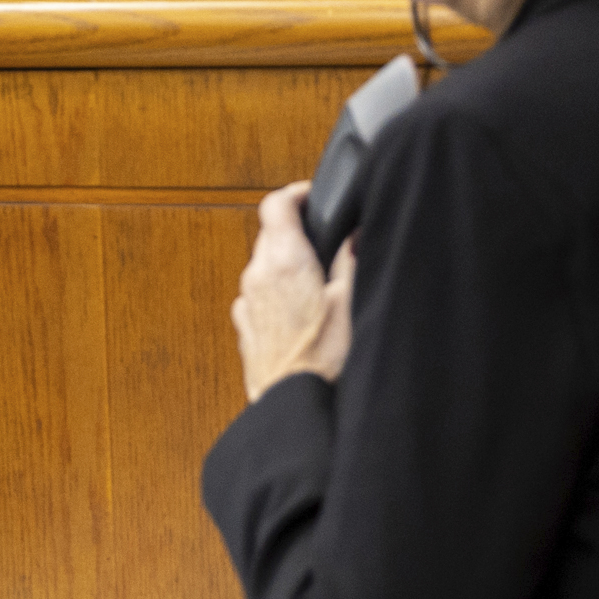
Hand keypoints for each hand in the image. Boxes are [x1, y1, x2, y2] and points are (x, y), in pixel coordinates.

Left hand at [232, 182, 354, 400]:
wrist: (292, 404)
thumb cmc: (323, 361)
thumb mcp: (351, 302)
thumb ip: (350, 260)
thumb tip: (353, 234)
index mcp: (284, 262)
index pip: (276, 204)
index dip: (296, 194)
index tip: (314, 197)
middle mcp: (256, 276)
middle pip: (269, 233)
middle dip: (296, 231)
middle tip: (326, 241)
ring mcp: (245, 302)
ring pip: (263, 265)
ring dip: (286, 264)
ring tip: (319, 282)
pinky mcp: (244, 326)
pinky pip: (258, 295)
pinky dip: (276, 293)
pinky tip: (302, 313)